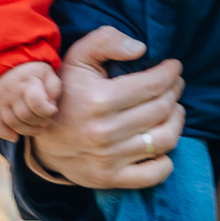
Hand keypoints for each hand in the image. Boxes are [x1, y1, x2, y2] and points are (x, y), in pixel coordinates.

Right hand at [0, 57, 62, 135]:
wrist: (6, 61)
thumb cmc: (33, 72)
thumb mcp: (48, 73)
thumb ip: (54, 89)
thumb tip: (51, 107)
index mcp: (28, 81)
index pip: (36, 102)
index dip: (47, 111)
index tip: (53, 110)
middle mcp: (11, 90)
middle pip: (25, 116)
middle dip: (38, 123)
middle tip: (45, 122)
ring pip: (11, 122)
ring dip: (26, 131)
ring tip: (36, 129)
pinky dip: (4, 133)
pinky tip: (15, 137)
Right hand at [18, 25, 183, 193]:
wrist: (42, 139)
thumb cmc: (66, 94)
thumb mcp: (77, 58)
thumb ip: (105, 41)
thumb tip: (141, 49)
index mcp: (98, 100)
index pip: (153, 85)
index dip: (170, 73)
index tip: (174, 67)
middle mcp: (104, 132)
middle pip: (161, 109)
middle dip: (174, 92)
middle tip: (174, 85)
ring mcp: (108, 159)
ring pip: (164, 139)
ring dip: (176, 121)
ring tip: (173, 109)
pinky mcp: (110, 179)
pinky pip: (155, 173)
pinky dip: (167, 159)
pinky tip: (161, 141)